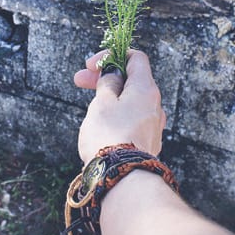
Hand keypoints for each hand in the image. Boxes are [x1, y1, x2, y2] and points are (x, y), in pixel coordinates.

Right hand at [74, 49, 166, 164]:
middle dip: (105, 78)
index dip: (113, 56)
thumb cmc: (110, 136)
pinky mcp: (148, 142)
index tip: (92, 65)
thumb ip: (108, 84)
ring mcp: (153, 125)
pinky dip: (118, 115)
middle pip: (132, 81)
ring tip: (90, 108)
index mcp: (146, 89)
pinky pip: (133, 119)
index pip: (136, 59)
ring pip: (131, 102)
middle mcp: (155, 105)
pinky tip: (102, 125)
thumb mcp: (102, 103)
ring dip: (110, 97)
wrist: (123, 179)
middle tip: (79, 80)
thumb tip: (114, 76)